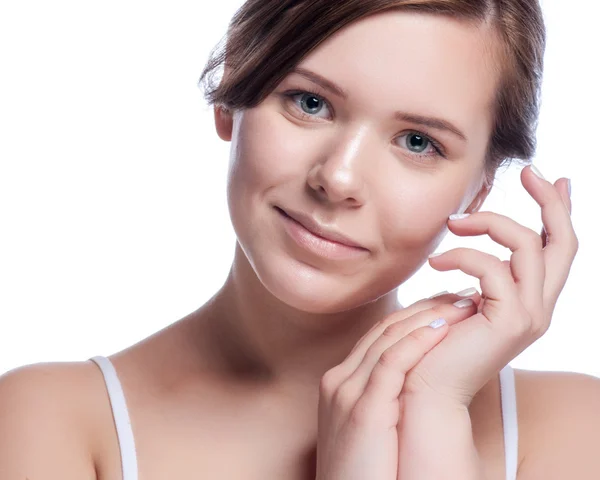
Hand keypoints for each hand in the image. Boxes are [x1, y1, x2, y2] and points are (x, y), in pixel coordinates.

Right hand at [315, 294, 480, 479]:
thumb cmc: (366, 474)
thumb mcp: (368, 429)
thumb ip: (382, 399)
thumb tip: (413, 383)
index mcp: (339, 383)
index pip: (377, 336)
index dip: (413, 317)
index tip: (444, 306)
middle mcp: (338, 380)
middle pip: (383, 330)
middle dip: (424, 308)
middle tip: (458, 296)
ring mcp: (346, 392)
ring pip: (388, 339)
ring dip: (428, 317)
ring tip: (460, 305)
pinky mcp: (363, 410)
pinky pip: (392, 363)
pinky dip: (419, 342)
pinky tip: (444, 328)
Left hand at [400, 165, 576, 407]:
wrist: (425, 387)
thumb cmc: (436, 341)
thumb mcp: (462, 297)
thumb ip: (476, 272)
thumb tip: (473, 238)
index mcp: (530, 300)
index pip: (557, 249)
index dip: (558, 212)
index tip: (553, 180)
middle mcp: (539, 307)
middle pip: (563, 242)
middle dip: (549, 201)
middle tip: (528, 172)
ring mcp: (529, 315)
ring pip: (529, 245)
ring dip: (488, 223)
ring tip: (452, 224)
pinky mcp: (509, 321)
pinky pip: (492, 267)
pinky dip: (462, 255)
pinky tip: (436, 262)